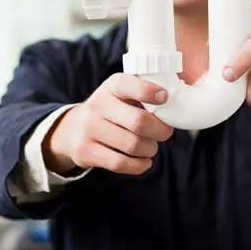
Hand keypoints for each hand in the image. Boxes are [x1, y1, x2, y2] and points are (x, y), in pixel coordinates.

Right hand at [43, 73, 173, 175]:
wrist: (72, 129)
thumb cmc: (110, 110)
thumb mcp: (120, 93)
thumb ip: (143, 93)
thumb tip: (178, 103)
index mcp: (111, 86)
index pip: (128, 84)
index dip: (148, 91)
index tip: (165, 97)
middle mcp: (98, 105)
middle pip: (138, 121)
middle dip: (160, 131)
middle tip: (165, 133)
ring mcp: (90, 129)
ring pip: (132, 145)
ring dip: (150, 149)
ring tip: (151, 147)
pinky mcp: (86, 151)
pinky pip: (120, 163)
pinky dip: (139, 165)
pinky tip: (144, 161)